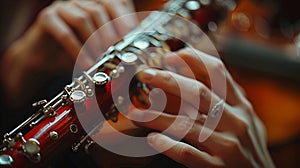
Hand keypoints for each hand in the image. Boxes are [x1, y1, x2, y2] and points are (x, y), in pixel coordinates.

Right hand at [1, 0, 135, 102]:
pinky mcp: (46, 18)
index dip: (124, 17)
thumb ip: (114, 46)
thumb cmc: (75, 55)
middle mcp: (79, 2)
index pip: (113, 3)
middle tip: (116, 51)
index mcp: (94, 6)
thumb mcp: (98, 50)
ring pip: (83, 19)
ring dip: (94, 42)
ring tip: (100, 61)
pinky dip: (77, 50)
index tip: (132, 36)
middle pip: (99, 9)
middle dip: (110, 33)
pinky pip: (65, 32)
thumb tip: (134, 52)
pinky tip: (85, 65)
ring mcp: (62, 7)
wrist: (44, 62)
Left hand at [129, 48, 274, 166]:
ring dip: (158, 117)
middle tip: (146, 75)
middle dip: (169, 80)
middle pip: (199, 92)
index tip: (169, 57)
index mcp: (241, 105)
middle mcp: (236, 120)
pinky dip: (169, 145)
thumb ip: (225, 99)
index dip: (192, 60)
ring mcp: (229, 144)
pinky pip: (189, 154)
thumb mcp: (243, 118)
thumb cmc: (248, 147)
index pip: (217, 72)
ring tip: (136, 113)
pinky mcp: (219, 166)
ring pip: (188, 124)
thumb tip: (193, 78)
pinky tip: (152, 139)